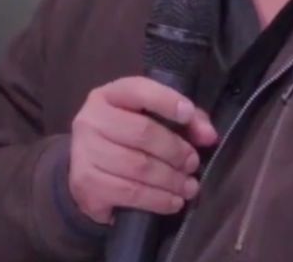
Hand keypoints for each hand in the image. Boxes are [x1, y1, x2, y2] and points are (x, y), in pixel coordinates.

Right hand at [68, 77, 217, 223]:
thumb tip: (208, 135)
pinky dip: (157, 199)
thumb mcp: (157, 118)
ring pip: (137, 167)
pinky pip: (129, 193)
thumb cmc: (130, 136)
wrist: (90, 168)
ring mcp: (84, 153)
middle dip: (175, 150)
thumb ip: (187, 119)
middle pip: (142, 132)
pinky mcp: (85, 184)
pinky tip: (173, 202)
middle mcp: (90, 121)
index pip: (138, 90)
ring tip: (189, 186)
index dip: (166, 101)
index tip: (188, 114)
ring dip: (170, 179)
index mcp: (109, 96)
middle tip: (193, 163)